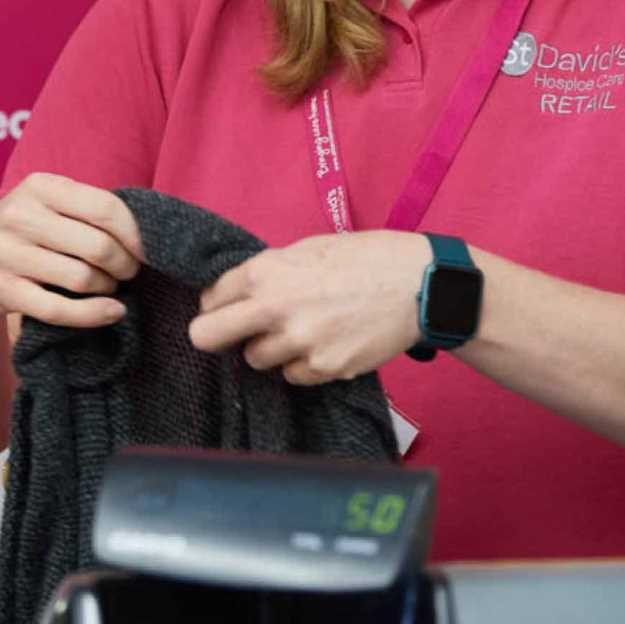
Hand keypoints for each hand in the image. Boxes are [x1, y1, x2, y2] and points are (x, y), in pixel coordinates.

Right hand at [0, 172, 142, 330]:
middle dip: (125, 265)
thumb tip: (150, 229)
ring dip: (108, 288)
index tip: (148, 251)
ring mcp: (8, 254)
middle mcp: (21, 216)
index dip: (136, 234)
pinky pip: (59, 309)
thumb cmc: (24, 229)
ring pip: (81, 278)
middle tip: (129, 272)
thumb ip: (89, 208)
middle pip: (98, 246)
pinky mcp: (3, 290)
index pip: (106, 209)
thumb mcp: (47, 202)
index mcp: (41, 186)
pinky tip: (112, 312)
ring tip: (110, 287)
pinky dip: (93, 315)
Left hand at [188, 230, 424, 384]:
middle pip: (206, 336)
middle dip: (214, 334)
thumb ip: (271, 270)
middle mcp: (275, 308)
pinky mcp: (324, 369)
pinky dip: (302, 364)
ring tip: (301, 330)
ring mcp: (299, 343)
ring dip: (270, 349)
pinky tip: (325, 343)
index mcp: (267, 272)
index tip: (228, 307)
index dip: (217, 302)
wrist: (418, 285)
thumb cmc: (366, 257)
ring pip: (255, 359)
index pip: (210, 297)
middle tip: (233, 333)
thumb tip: (241, 291)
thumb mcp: (310, 248)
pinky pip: (293, 375)